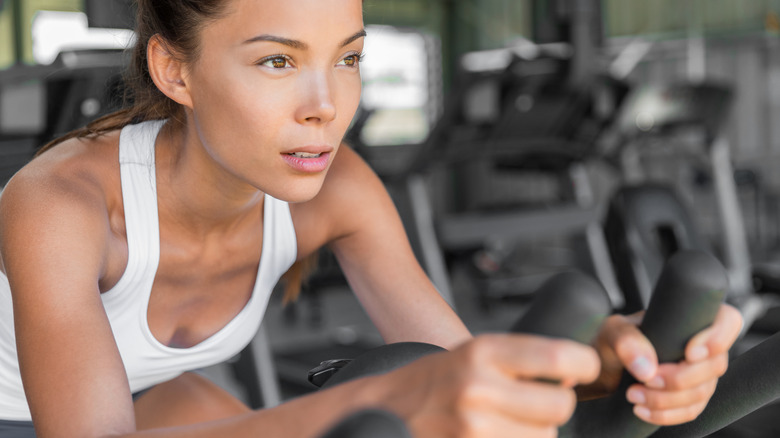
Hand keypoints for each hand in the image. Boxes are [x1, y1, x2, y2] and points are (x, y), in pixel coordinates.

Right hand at [382, 334, 599, 437]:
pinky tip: (496, 434)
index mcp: (482, 351)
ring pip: (544, 436)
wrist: (383, 410)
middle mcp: (479, 386)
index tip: (586, 368)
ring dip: (536, 432)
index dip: (585, 364)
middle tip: (537, 401)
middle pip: (559, 404)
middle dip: (556, 405)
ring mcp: (475, 425)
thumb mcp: (472, 353)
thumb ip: (519, 359)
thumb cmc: (430, 381)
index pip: (558, 355)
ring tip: (507, 421)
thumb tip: (574, 373)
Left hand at [582, 304, 742, 425]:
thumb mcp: (611, 332)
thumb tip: (648, 368)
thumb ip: (627, 341)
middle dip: (681, 378)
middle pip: (716, 365)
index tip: (690, 353)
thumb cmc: (610, 341)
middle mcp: (699, 344)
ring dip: (669, 400)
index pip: (727, 320)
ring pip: (703, 392)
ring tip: (633, 395)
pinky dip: (668, 415)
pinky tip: (642, 410)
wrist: (600, 367)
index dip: (718, 338)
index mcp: (687, 319)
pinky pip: (692, 411)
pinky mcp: (689, 397)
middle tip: (648, 380)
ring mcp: (698, 373)